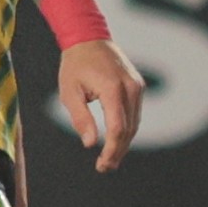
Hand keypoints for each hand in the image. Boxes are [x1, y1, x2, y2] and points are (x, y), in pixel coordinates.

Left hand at [54, 37, 142, 171]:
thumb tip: (90, 143)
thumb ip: (80, 117)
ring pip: (135, 123)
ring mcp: (137, 87)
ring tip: (110, 159)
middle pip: (129, 129)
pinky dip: (127, 129)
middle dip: (118, 151)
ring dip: (123, 143)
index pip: (118, 128)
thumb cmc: (75, 65)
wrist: (89, 38)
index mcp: (113, 89)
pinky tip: (116, 141)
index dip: (112, 150)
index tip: (102, 164)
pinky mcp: (138, 86)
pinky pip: (135, 113)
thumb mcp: (69, 91)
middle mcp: (131, 88)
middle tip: (105, 167)